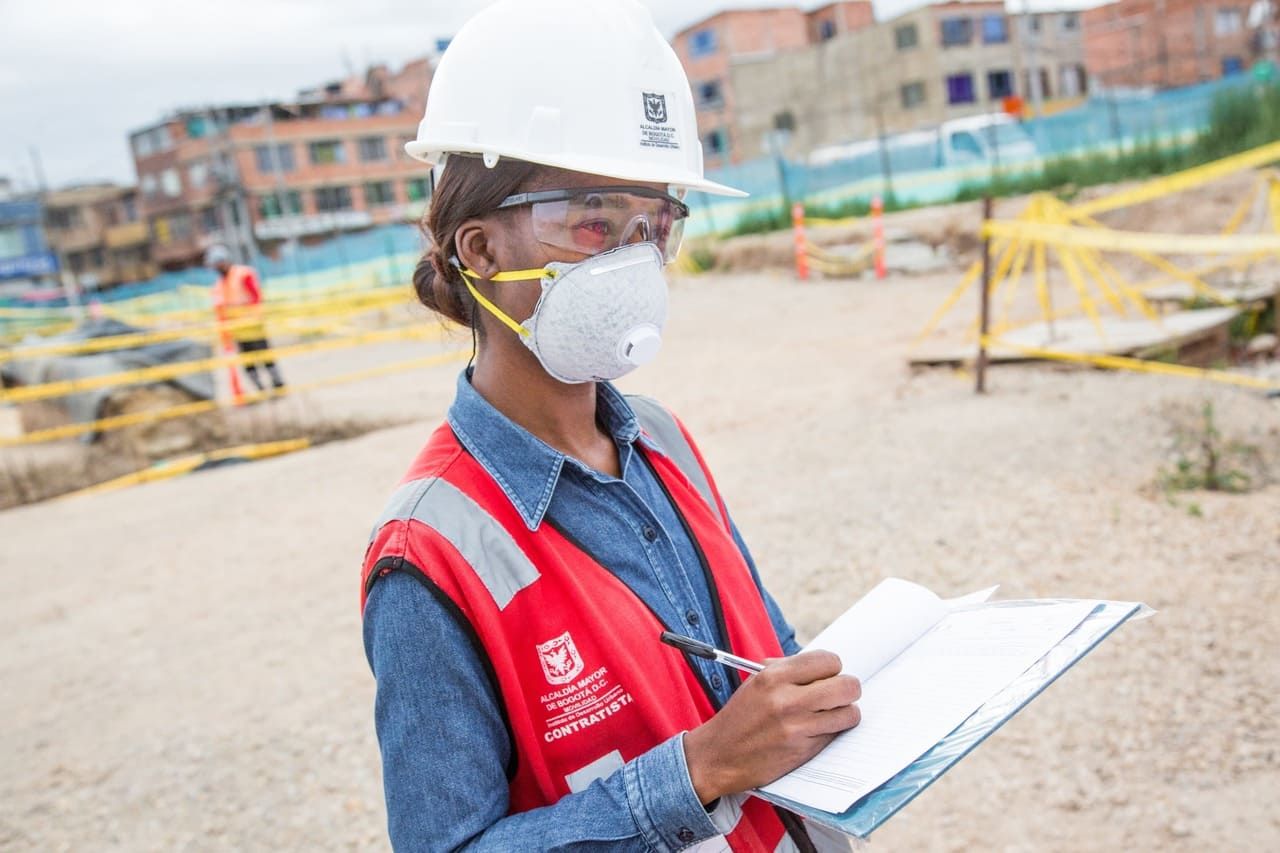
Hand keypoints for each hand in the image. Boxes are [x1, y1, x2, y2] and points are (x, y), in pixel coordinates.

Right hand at [682, 651, 860, 803]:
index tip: (828, 674)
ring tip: (832, 714)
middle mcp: (786, 700)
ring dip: (845, 713)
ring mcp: (797, 727)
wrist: (719, 755)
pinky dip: (833, 731)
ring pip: (849, 713)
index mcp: (773, 676)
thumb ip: (789, 671)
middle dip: (848, 689)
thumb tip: (825, 666)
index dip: (833, 668)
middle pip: (846, 686)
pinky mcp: (803, 751)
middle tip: (840, 694)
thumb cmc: (741, 716)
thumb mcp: (756, 682)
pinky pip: (835, 735)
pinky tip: (818, 730)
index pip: (828, 661)